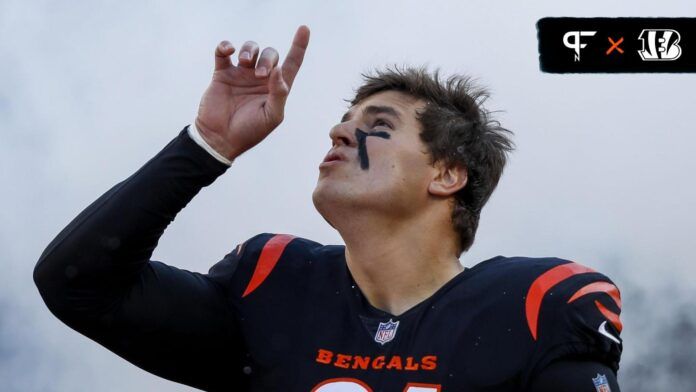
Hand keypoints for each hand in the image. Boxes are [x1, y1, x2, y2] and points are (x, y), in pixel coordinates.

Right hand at [195, 25, 309, 159]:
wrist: (220, 139)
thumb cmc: (250, 131)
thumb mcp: (271, 116)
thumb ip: (279, 94)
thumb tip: (279, 70)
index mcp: (276, 88)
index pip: (292, 63)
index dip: (299, 46)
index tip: (304, 29)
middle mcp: (260, 79)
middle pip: (271, 54)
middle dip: (268, 59)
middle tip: (260, 75)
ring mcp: (241, 75)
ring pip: (250, 49)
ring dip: (250, 50)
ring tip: (244, 63)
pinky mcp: (222, 74)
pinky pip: (223, 52)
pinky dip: (225, 46)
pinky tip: (228, 51)